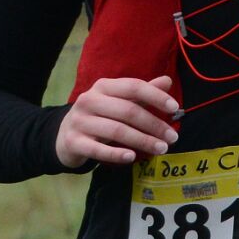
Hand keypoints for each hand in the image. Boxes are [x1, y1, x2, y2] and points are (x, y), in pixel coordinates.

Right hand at [55, 77, 181, 168]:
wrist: (64, 135)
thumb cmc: (99, 116)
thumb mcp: (118, 101)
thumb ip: (142, 93)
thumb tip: (167, 81)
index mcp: (103, 87)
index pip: (133, 87)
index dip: (155, 96)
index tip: (175, 108)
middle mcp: (90, 100)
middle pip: (128, 111)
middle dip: (154, 125)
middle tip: (173, 137)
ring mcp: (80, 121)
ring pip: (116, 130)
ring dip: (142, 141)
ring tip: (161, 149)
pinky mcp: (74, 141)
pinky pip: (98, 149)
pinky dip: (116, 154)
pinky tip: (132, 157)